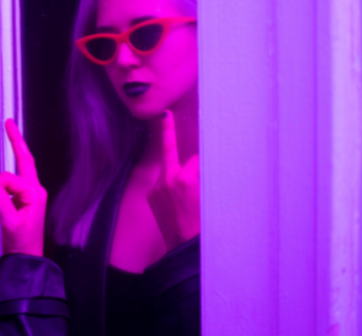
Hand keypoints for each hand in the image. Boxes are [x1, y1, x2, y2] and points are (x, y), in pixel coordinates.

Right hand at [0, 119, 46, 256]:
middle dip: (15, 142)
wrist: (25, 261)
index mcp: (34, 193)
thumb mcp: (10, 222)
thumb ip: (0, 200)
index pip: (9, 178)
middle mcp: (33, 191)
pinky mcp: (19, 203)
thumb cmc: (22, 243)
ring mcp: (26, 197)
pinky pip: (3, 194)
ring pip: (5, 182)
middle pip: (22, 160)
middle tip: (9, 123)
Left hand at [148, 110, 199, 250]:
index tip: (196, 142)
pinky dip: (169, 182)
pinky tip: (176, 195)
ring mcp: (157, 187)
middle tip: (166, 115)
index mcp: (186, 180)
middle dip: (170, 134)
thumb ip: (204, 178)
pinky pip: (162, 182)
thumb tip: (202, 163)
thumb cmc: (204, 224)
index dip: (201, 159)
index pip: (194, 158)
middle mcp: (169, 180)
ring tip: (176, 165)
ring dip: (174, 168)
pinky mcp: (151, 195)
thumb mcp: (211, 197)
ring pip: (167, 168)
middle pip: (172, 152)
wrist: (185, 247)